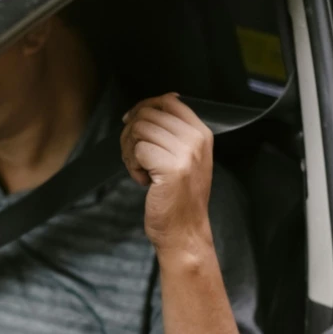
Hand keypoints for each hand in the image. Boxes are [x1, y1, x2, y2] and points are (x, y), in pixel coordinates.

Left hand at [120, 93, 213, 252]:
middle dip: (131, 133)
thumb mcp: (185, 158)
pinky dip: (132, 165)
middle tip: (134, 156)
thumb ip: (173, 133)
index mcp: (202, 134)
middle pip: (148, 114)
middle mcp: (196, 140)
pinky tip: (144, 180)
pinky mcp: (170, 168)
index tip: (131, 121)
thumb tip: (147, 108)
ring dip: (130, 150)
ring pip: (139, 130)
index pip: (169, 101)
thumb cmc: (179, 198)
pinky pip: (137, 150)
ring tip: (140, 169)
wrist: (185, 232)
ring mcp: (185, 153)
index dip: (144, 107)